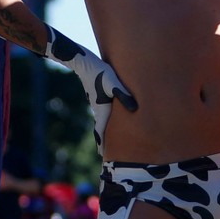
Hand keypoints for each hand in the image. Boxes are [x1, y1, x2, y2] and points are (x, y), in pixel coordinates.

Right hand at [44, 29, 136, 147]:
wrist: (85, 62)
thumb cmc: (100, 72)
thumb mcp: (113, 83)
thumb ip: (123, 95)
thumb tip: (134, 109)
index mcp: (102, 110)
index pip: (102, 132)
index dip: (103, 145)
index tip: (103, 157)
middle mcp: (99, 109)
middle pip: (101, 130)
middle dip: (104, 142)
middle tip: (105, 155)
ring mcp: (98, 104)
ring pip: (102, 122)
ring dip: (104, 132)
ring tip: (108, 141)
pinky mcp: (99, 97)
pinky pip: (103, 113)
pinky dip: (105, 121)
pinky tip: (110, 120)